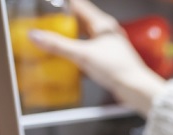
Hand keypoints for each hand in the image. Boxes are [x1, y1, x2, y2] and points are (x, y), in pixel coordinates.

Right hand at [28, 0, 165, 114]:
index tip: (50, 5)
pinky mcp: (109, 60)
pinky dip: (78, 53)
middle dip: (65, 21)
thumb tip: (36, 35)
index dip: (64, 3)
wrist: (135, 88)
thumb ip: (58, 45)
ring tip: (55, 40)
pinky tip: (68, 60)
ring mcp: (108, 46)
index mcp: (102, 24)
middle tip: (47, 22)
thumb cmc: (117, 68)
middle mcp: (107, 32)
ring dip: (71, 38)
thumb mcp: (82, 55)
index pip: (80, 5)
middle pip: (82, 21)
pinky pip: (89, 52)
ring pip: (85, 37)